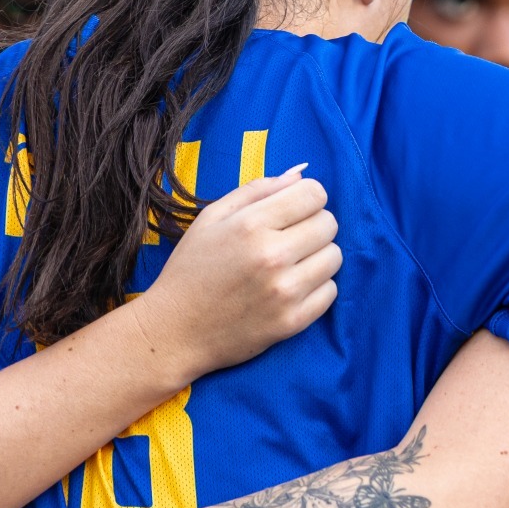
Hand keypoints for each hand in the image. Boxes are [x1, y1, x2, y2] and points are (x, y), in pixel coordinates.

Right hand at [132, 167, 341, 380]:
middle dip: (313, 225)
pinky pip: (331, 291)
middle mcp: (272, 256)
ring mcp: (285, 291)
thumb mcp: (211, 219)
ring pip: (335, 257)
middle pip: (329, 224)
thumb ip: (256, 191)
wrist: (173, 331)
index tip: (294, 210)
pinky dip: (316, 287)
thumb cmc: (190, 270)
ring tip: (289, 264)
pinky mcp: (293, 321)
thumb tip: (299, 175)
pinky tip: (290, 288)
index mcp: (251, 225)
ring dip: (317, 256)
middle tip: (289, 239)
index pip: (315, 194)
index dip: (307, 198)